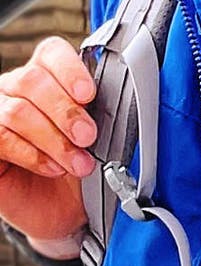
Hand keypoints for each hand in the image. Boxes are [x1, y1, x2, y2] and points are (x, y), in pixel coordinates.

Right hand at [0, 36, 95, 252]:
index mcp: (49, 79)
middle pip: (32, 79)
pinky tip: (53, 168)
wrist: (67, 213)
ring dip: (54, 140)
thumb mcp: (103, 140)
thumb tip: (124, 99)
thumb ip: (105, 113)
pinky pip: (0, 137)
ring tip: (79, 164)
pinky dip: (32, 154)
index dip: (69, 69)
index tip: (89, 94)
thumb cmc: (84, 170)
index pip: (51, 53)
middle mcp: (16, 90)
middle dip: (66, 111)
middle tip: (89, 137)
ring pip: (17, 111)